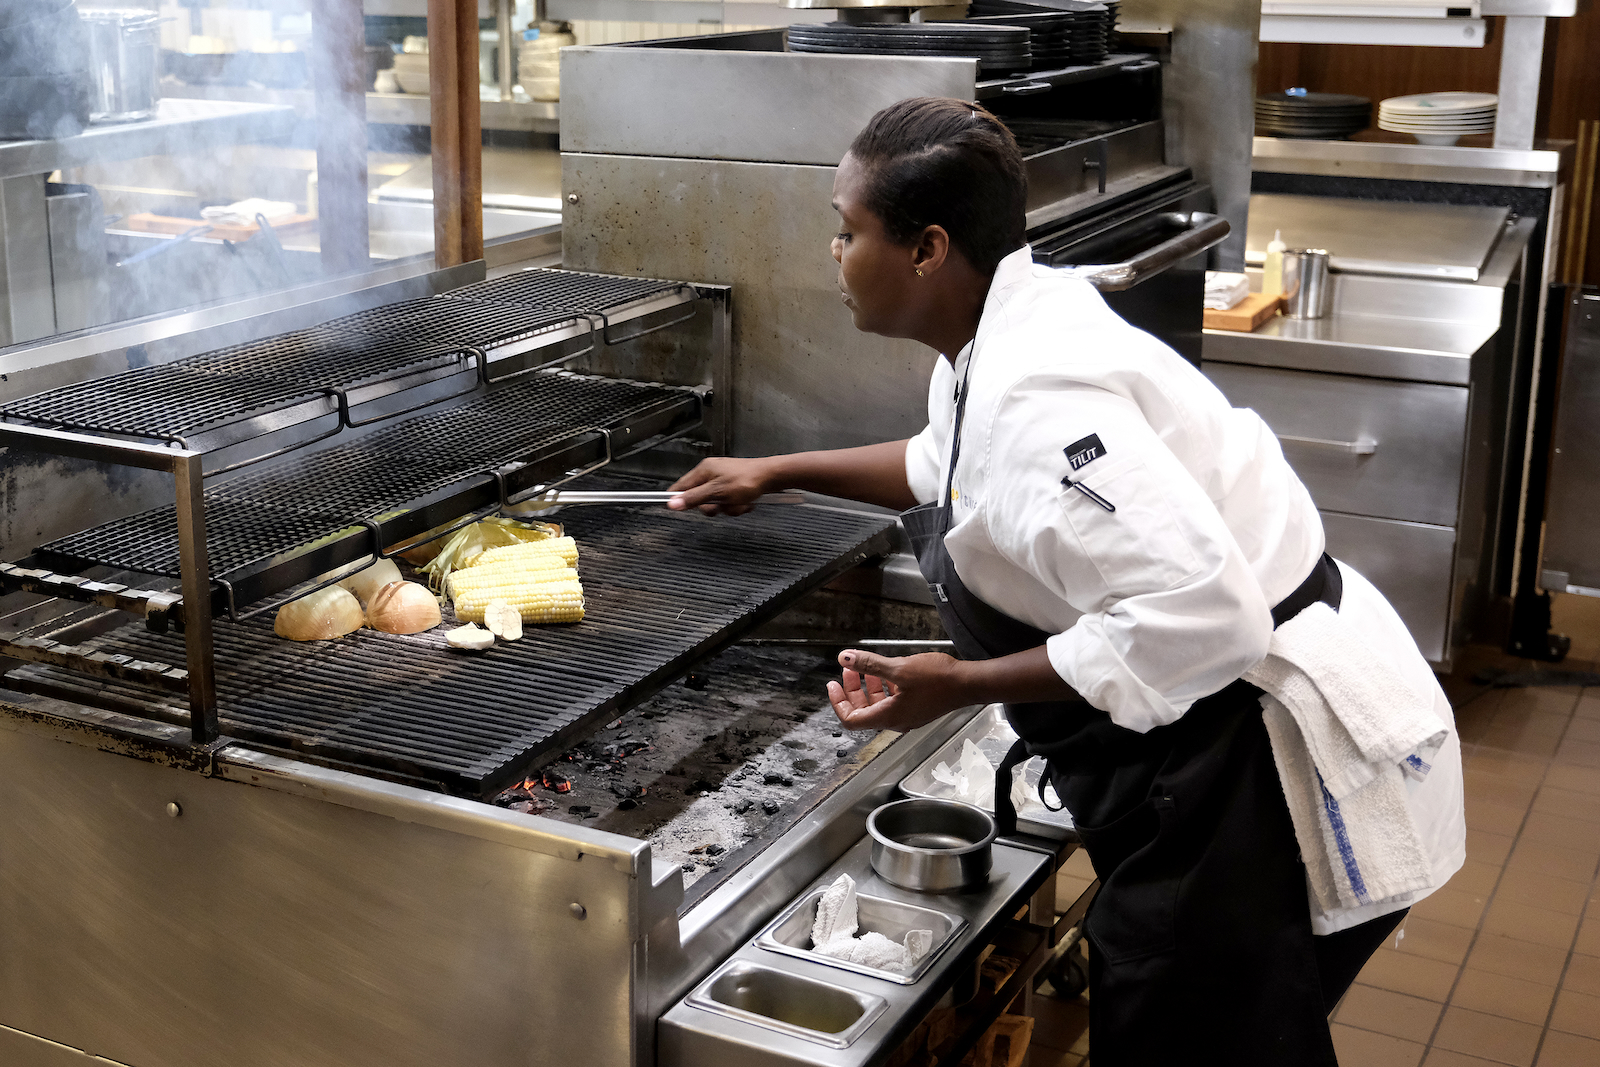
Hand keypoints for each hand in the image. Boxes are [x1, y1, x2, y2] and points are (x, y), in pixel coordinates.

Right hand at [668, 457, 774, 514]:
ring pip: (716, 503)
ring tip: (738, 503)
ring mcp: (723, 480)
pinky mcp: (734, 486)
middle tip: (721, 506)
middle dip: (712, 507)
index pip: (681, 486)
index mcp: (704, 470)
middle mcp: (712, 473)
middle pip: (700, 499)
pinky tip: (745, 502)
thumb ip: (694, 499)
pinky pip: (729, 502)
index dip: (677, 499)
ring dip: (728, 507)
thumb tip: (671, 503)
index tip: (672, 509)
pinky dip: (737, 505)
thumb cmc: (746, 481)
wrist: (772, 477)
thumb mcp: (717, 493)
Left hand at [827, 650, 969, 731]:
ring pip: (878, 704)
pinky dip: (884, 687)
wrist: (968, 684)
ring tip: (864, 667)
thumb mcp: (899, 668)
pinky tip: (886, 671)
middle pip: (863, 711)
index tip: (832, 686)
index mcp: (888, 716)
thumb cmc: (938, 679)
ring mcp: (907, 715)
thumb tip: (845, 658)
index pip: (851, 719)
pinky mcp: (916, 708)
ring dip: (868, 686)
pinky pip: (892, 701)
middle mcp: (896, 720)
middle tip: (848, 670)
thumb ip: (869, 665)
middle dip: (852, 690)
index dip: (837, 703)